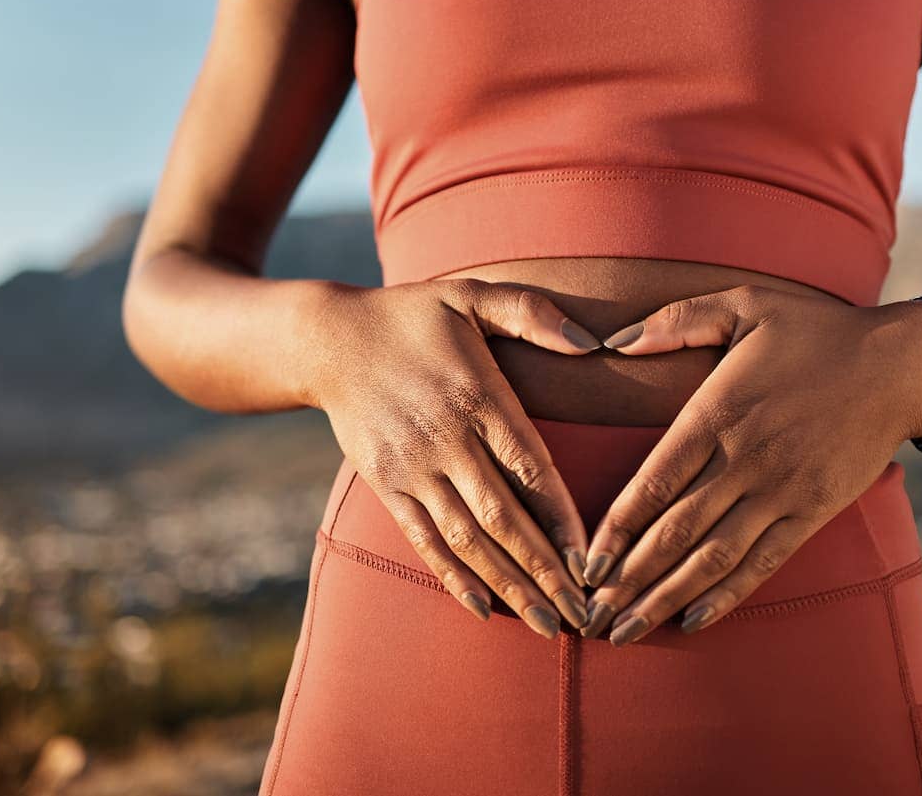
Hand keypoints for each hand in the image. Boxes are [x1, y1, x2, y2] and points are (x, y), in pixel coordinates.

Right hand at [310, 278, 602, 637]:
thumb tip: (591, 341)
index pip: (530, 467)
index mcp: (477, 394)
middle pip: (503, 516)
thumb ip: (532, 313)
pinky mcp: (386, 484)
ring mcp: (412, 467)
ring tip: (547, 626)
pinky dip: (453, 577)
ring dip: (509, 586)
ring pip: (466, 538)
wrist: (327, 339)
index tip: (593, 560)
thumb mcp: (471, 294)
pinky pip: (423, 538)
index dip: (562, 517)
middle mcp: (446, 438)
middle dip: (545, 571)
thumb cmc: (412, 315)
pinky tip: (484, 609)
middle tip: (585, 615)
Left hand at [576, 285, 921, 644]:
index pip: (655, 482)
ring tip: (626, 632)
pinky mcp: (812, 511)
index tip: (585, 562)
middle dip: (628, 579)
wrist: (898, 364)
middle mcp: (744, 460)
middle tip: (590, 616)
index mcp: (718, 413)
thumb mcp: (742, 304)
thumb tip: (613, 342)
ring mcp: (780, 491)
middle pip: (675, 531)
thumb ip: (674, 321)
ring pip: (713, 557)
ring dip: (665, 598)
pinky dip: (728, 595)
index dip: (617, 528)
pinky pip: (764, 562)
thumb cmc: (815, 329)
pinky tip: (693, 621)